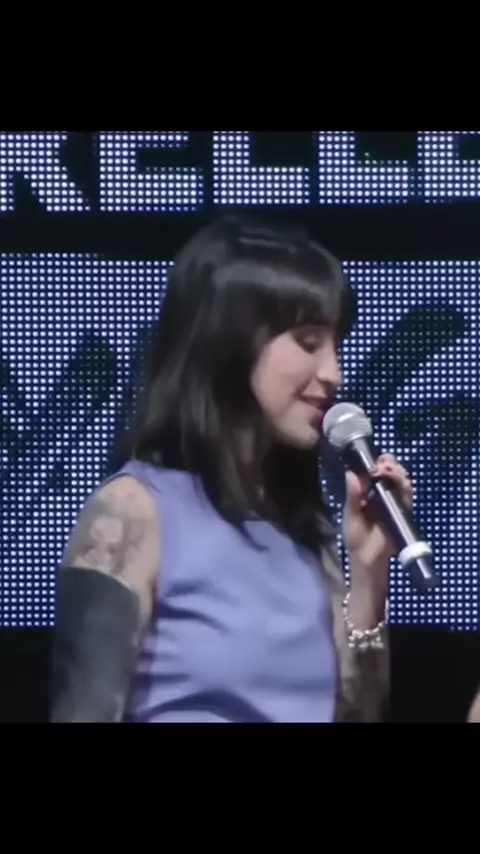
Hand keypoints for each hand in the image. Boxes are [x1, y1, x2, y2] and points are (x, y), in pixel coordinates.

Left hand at [343, 454, 413, 587]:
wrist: (367, 558)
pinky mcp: (402, 512)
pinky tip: (403, 485)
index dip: (377, 463)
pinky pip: (407, 498)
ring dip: (398, 474)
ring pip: (400, 483)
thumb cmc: (356, 537)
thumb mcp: (351, 515)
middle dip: (390, 466)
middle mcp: (381, 494)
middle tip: (384, 465)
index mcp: (366, 492)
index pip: (374, 472)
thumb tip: (351, 474)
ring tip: (391, 472)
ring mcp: (393, 502)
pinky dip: (406, 490)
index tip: (377, 459)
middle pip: (390, 473)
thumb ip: (352, 496)